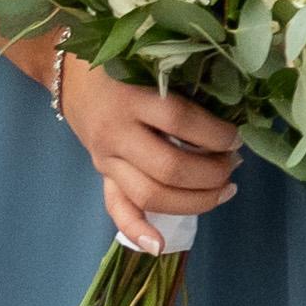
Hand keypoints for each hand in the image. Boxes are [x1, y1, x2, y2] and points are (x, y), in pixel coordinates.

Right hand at [51, 58, 238, 255]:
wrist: (68, 71)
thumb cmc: (122, 60)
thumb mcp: (151, 61)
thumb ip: (181, 83)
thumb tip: (237, 106)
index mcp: (132, 98)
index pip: (180, 121)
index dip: (215, 134)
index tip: (238, 136)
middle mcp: (117, 133)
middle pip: (169, 167)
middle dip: (211, 173)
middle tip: (235, 164)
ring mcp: (106, 158)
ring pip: (149, 194)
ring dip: (194, 200)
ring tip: (225, 190)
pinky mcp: (101, 174)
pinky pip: (116, 208)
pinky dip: (137, 229)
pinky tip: (160, 245)